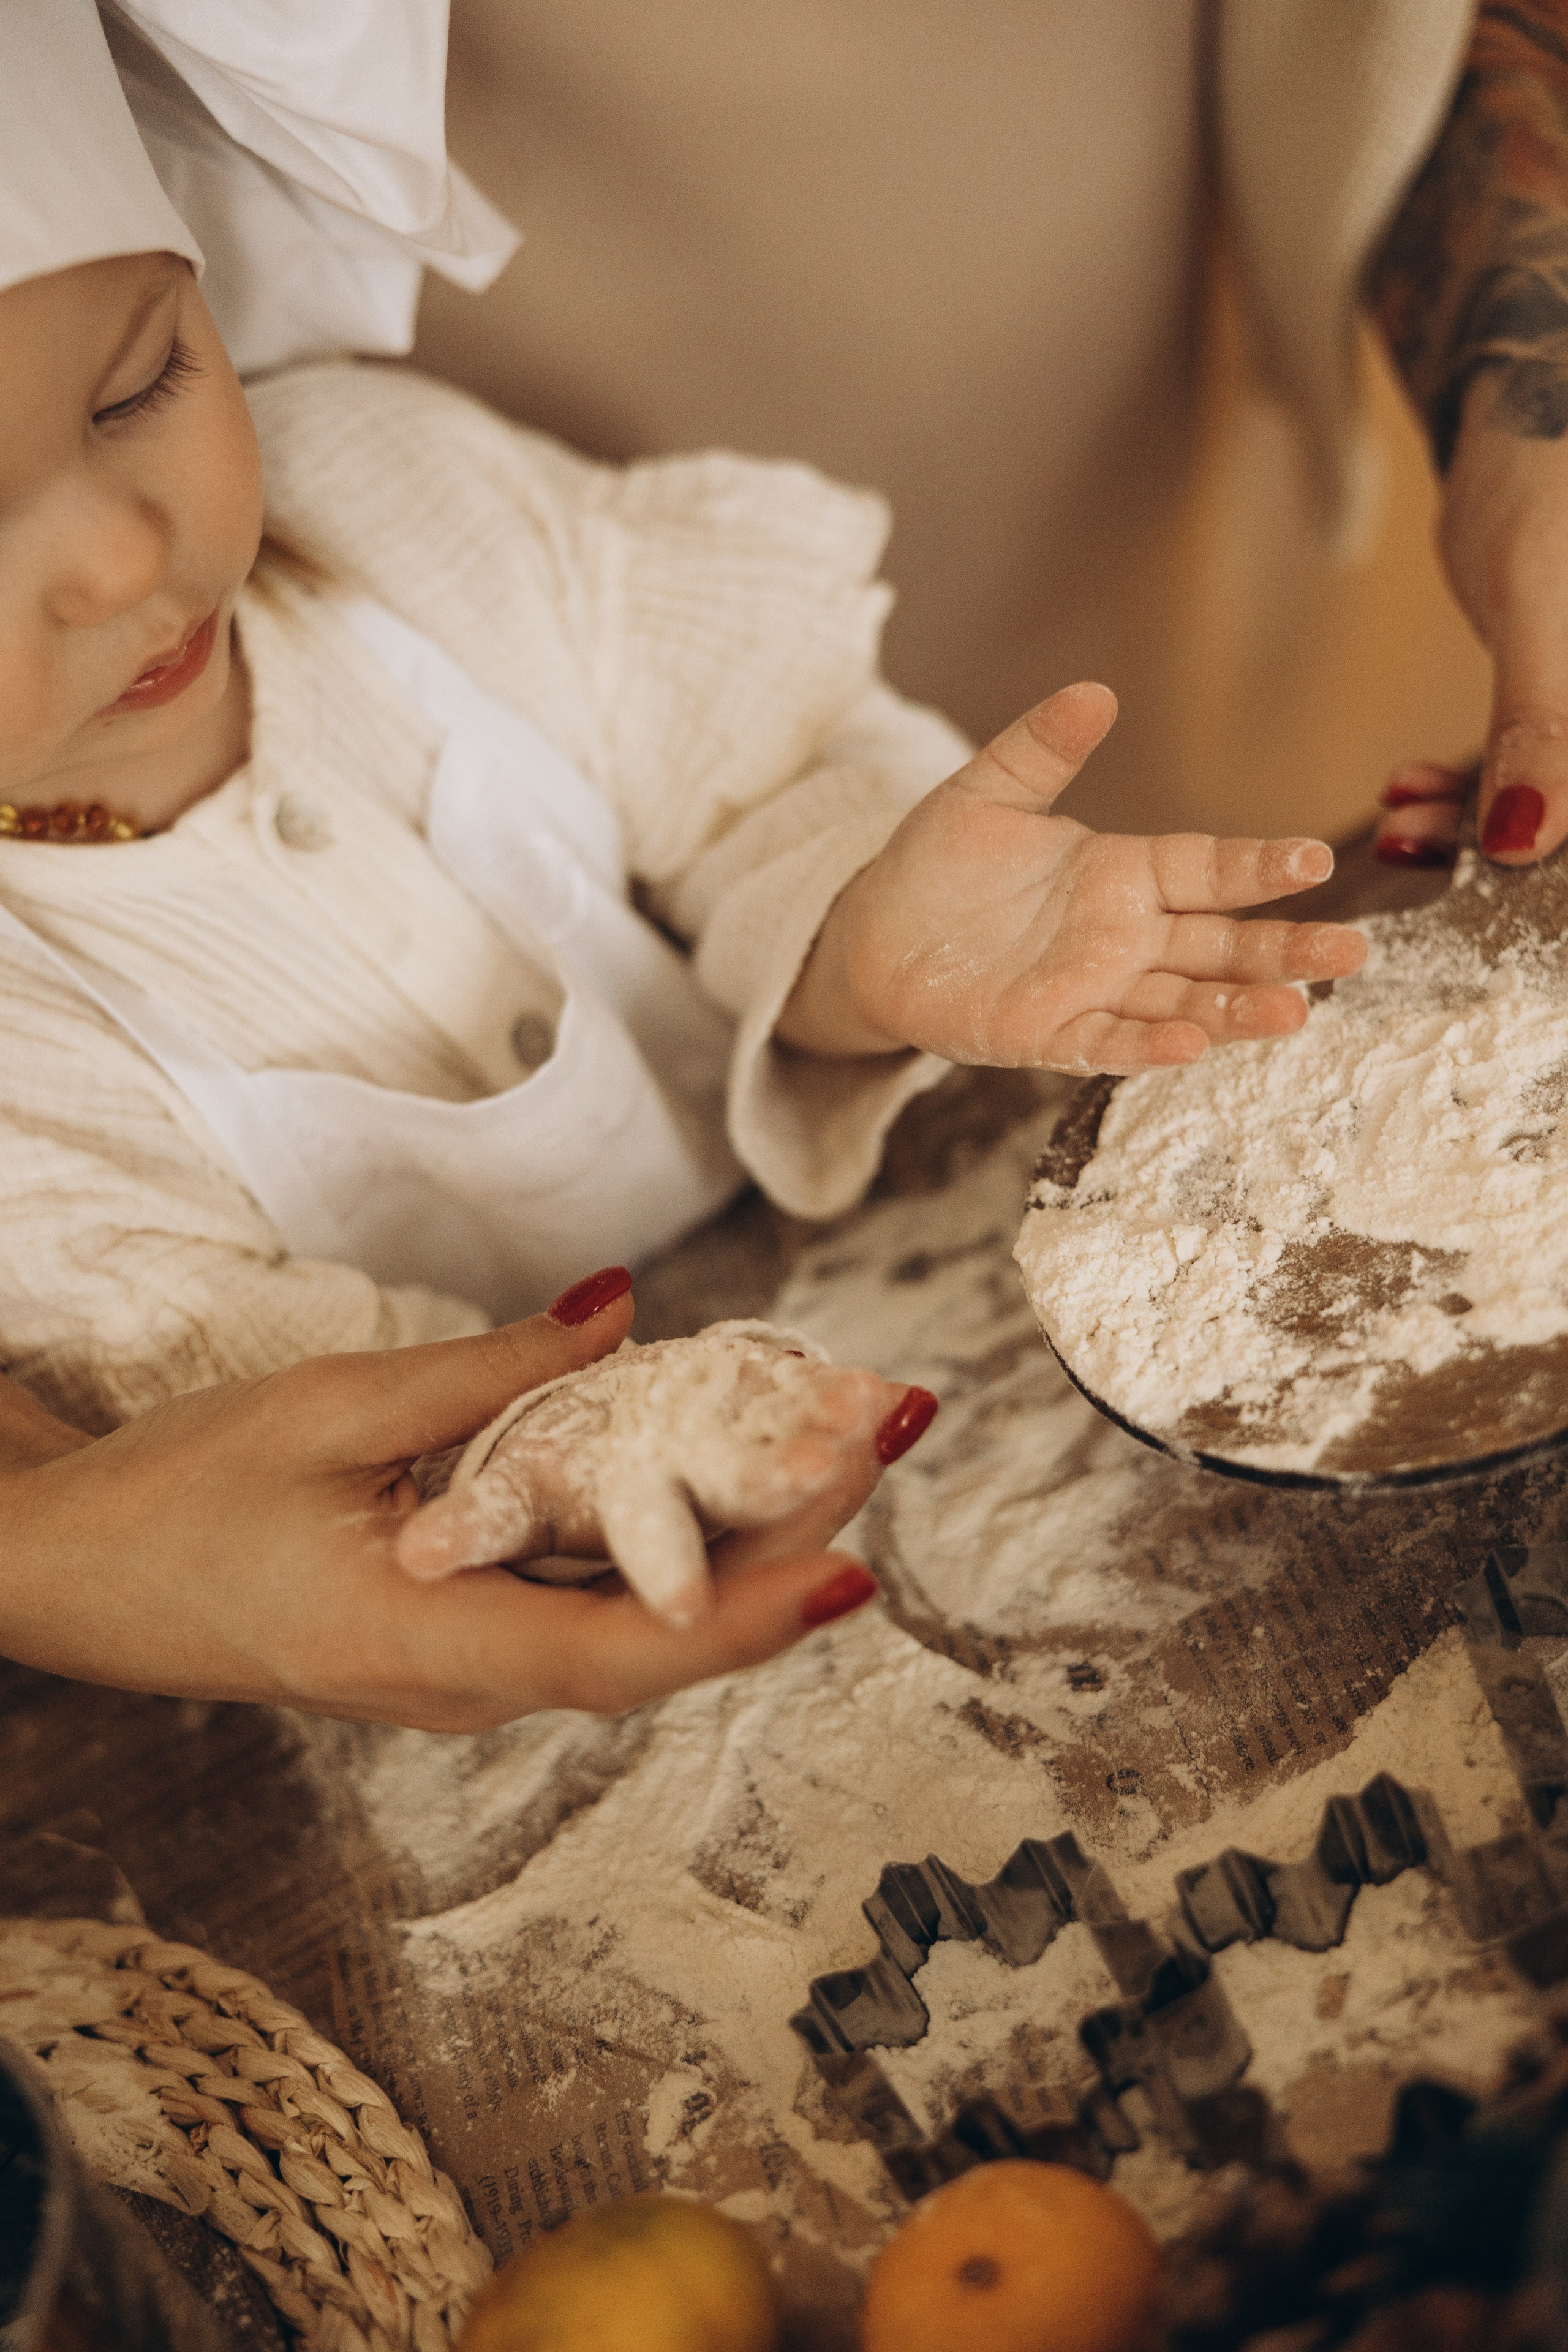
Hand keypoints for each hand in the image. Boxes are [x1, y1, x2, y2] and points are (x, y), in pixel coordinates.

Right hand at [0, 1276, 882, 1731]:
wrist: (75, 1575)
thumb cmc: (182, 1497)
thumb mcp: (328, 1410)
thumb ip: (485, 1375)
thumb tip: (622, 1309)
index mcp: (423, 1645)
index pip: (618, 1655)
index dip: (745, 1618)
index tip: (854, 1567)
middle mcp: (464, 1681)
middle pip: (658, 1630)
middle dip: (786, 1537)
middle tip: (885, 1425)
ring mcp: (465, 1664)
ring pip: (632, 1612)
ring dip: (740, 1530)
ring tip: (835, 1431)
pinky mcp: (459, 1630)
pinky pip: (582, 1592)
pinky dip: (662, 1529)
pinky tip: (719, 1460)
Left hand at [779, 683, 1367, 1073]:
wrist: (869, 934)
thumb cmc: (935, 865)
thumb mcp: (985, 793)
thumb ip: (1041, 749)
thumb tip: (1094, 693)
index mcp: (1122, 872)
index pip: (1208, 867)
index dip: (1260, 865)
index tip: (1317, 860)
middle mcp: (1122, 936)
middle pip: (1220, 943)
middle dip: (1283, 949)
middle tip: (1352, 952)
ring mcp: (1090, 988)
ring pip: (1183, 999)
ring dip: (1236, 1007)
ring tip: (1295, 1011)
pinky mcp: (1047, 1032)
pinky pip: (1108, 1040)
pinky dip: (1150, 1043)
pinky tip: (1193, 1043)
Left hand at [1374, 399, 1567, 870]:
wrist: (1524, 410)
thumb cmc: (1549, 474)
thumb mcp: (1542, 602)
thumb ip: (1544, 722)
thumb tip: (1525, 839)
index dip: (1566, 849)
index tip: (1504, 870)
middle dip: (1515, 838)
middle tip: (1422, 845)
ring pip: (1560, 793)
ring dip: (1479, 822)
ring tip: (1404, 827)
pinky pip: (1537, 765)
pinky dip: (1473, 789)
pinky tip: (1411, 796)